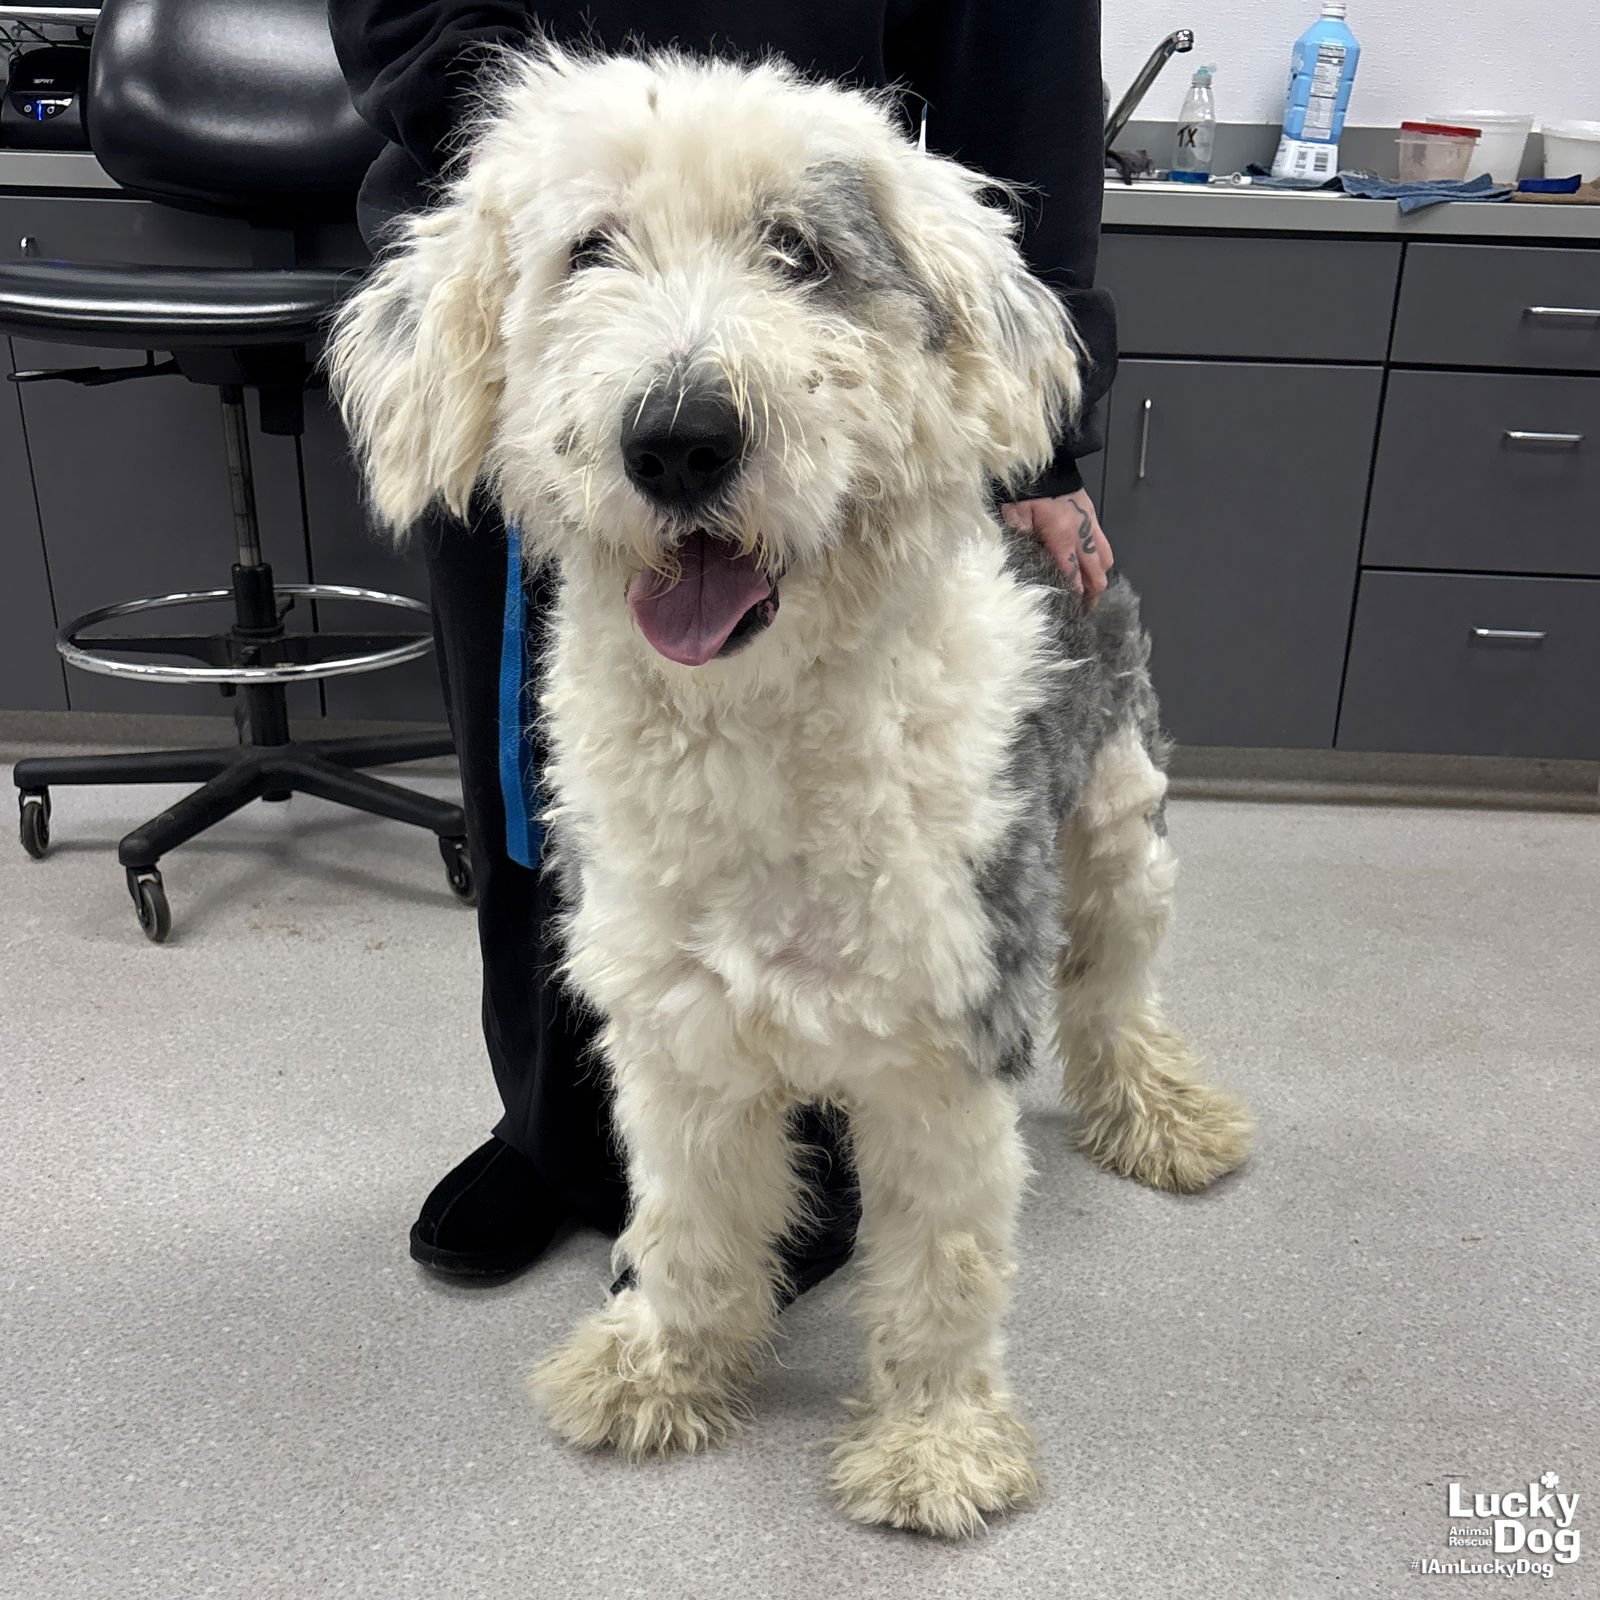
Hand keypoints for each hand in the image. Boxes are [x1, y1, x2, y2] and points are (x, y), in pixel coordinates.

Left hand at [1000, 489, 1113, 605]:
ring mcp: (1090, 526)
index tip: (1072, 611)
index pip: (1073, 575)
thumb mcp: (1016, 513)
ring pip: (1105, 561)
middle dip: (1092, 596)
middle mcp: (1081, 535)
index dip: (1075, 596)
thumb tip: (1019, 557)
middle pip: (1095, 574)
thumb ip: (1018, 535)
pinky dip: (1101, 561)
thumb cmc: (1028, 490)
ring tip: (1090, 593)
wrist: (1047, 464)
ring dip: (1099, 579)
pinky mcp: (1093, 518)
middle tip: (1084, 611)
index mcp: (1062, 537)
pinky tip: (1091, 569)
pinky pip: (1105, 545)